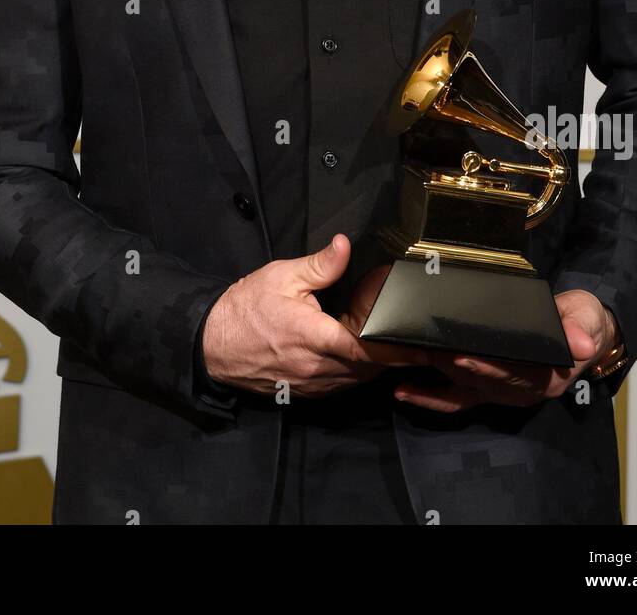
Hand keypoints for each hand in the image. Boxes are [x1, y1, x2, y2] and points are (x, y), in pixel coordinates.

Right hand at [201, 234, 435, 399]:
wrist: (212, 344)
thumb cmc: (245, 309)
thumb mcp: (281, 276)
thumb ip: (319, 265)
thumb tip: (345, 246)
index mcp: (315, 337)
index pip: (368, 347)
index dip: (398, 347)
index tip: (424, 344)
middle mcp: (318, 368)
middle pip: (371, 366)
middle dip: (392, 350)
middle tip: (405, 327)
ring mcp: (313, 384)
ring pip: (360, 378)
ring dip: (375, 361)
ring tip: (384, 336)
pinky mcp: (307, 392)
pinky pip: (343, 384)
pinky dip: (356, 370)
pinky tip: (357, 350)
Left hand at [390, 289, 621, 414]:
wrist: (584, 334)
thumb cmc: (581, 322)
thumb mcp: (587, 319)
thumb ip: (581, 329)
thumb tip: (582, 346)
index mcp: (545, 378)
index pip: (512, 376)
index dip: (487, 369)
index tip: (462, 358)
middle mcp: (521, 393)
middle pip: (481, 383)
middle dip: (451, 368)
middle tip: (424, 351)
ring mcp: (501, 394)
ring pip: (464, 390)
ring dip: (435, 379)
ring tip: (408, 365)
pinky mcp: (486, 390)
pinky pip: (455, 399)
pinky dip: (430, 396)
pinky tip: (403, 391)